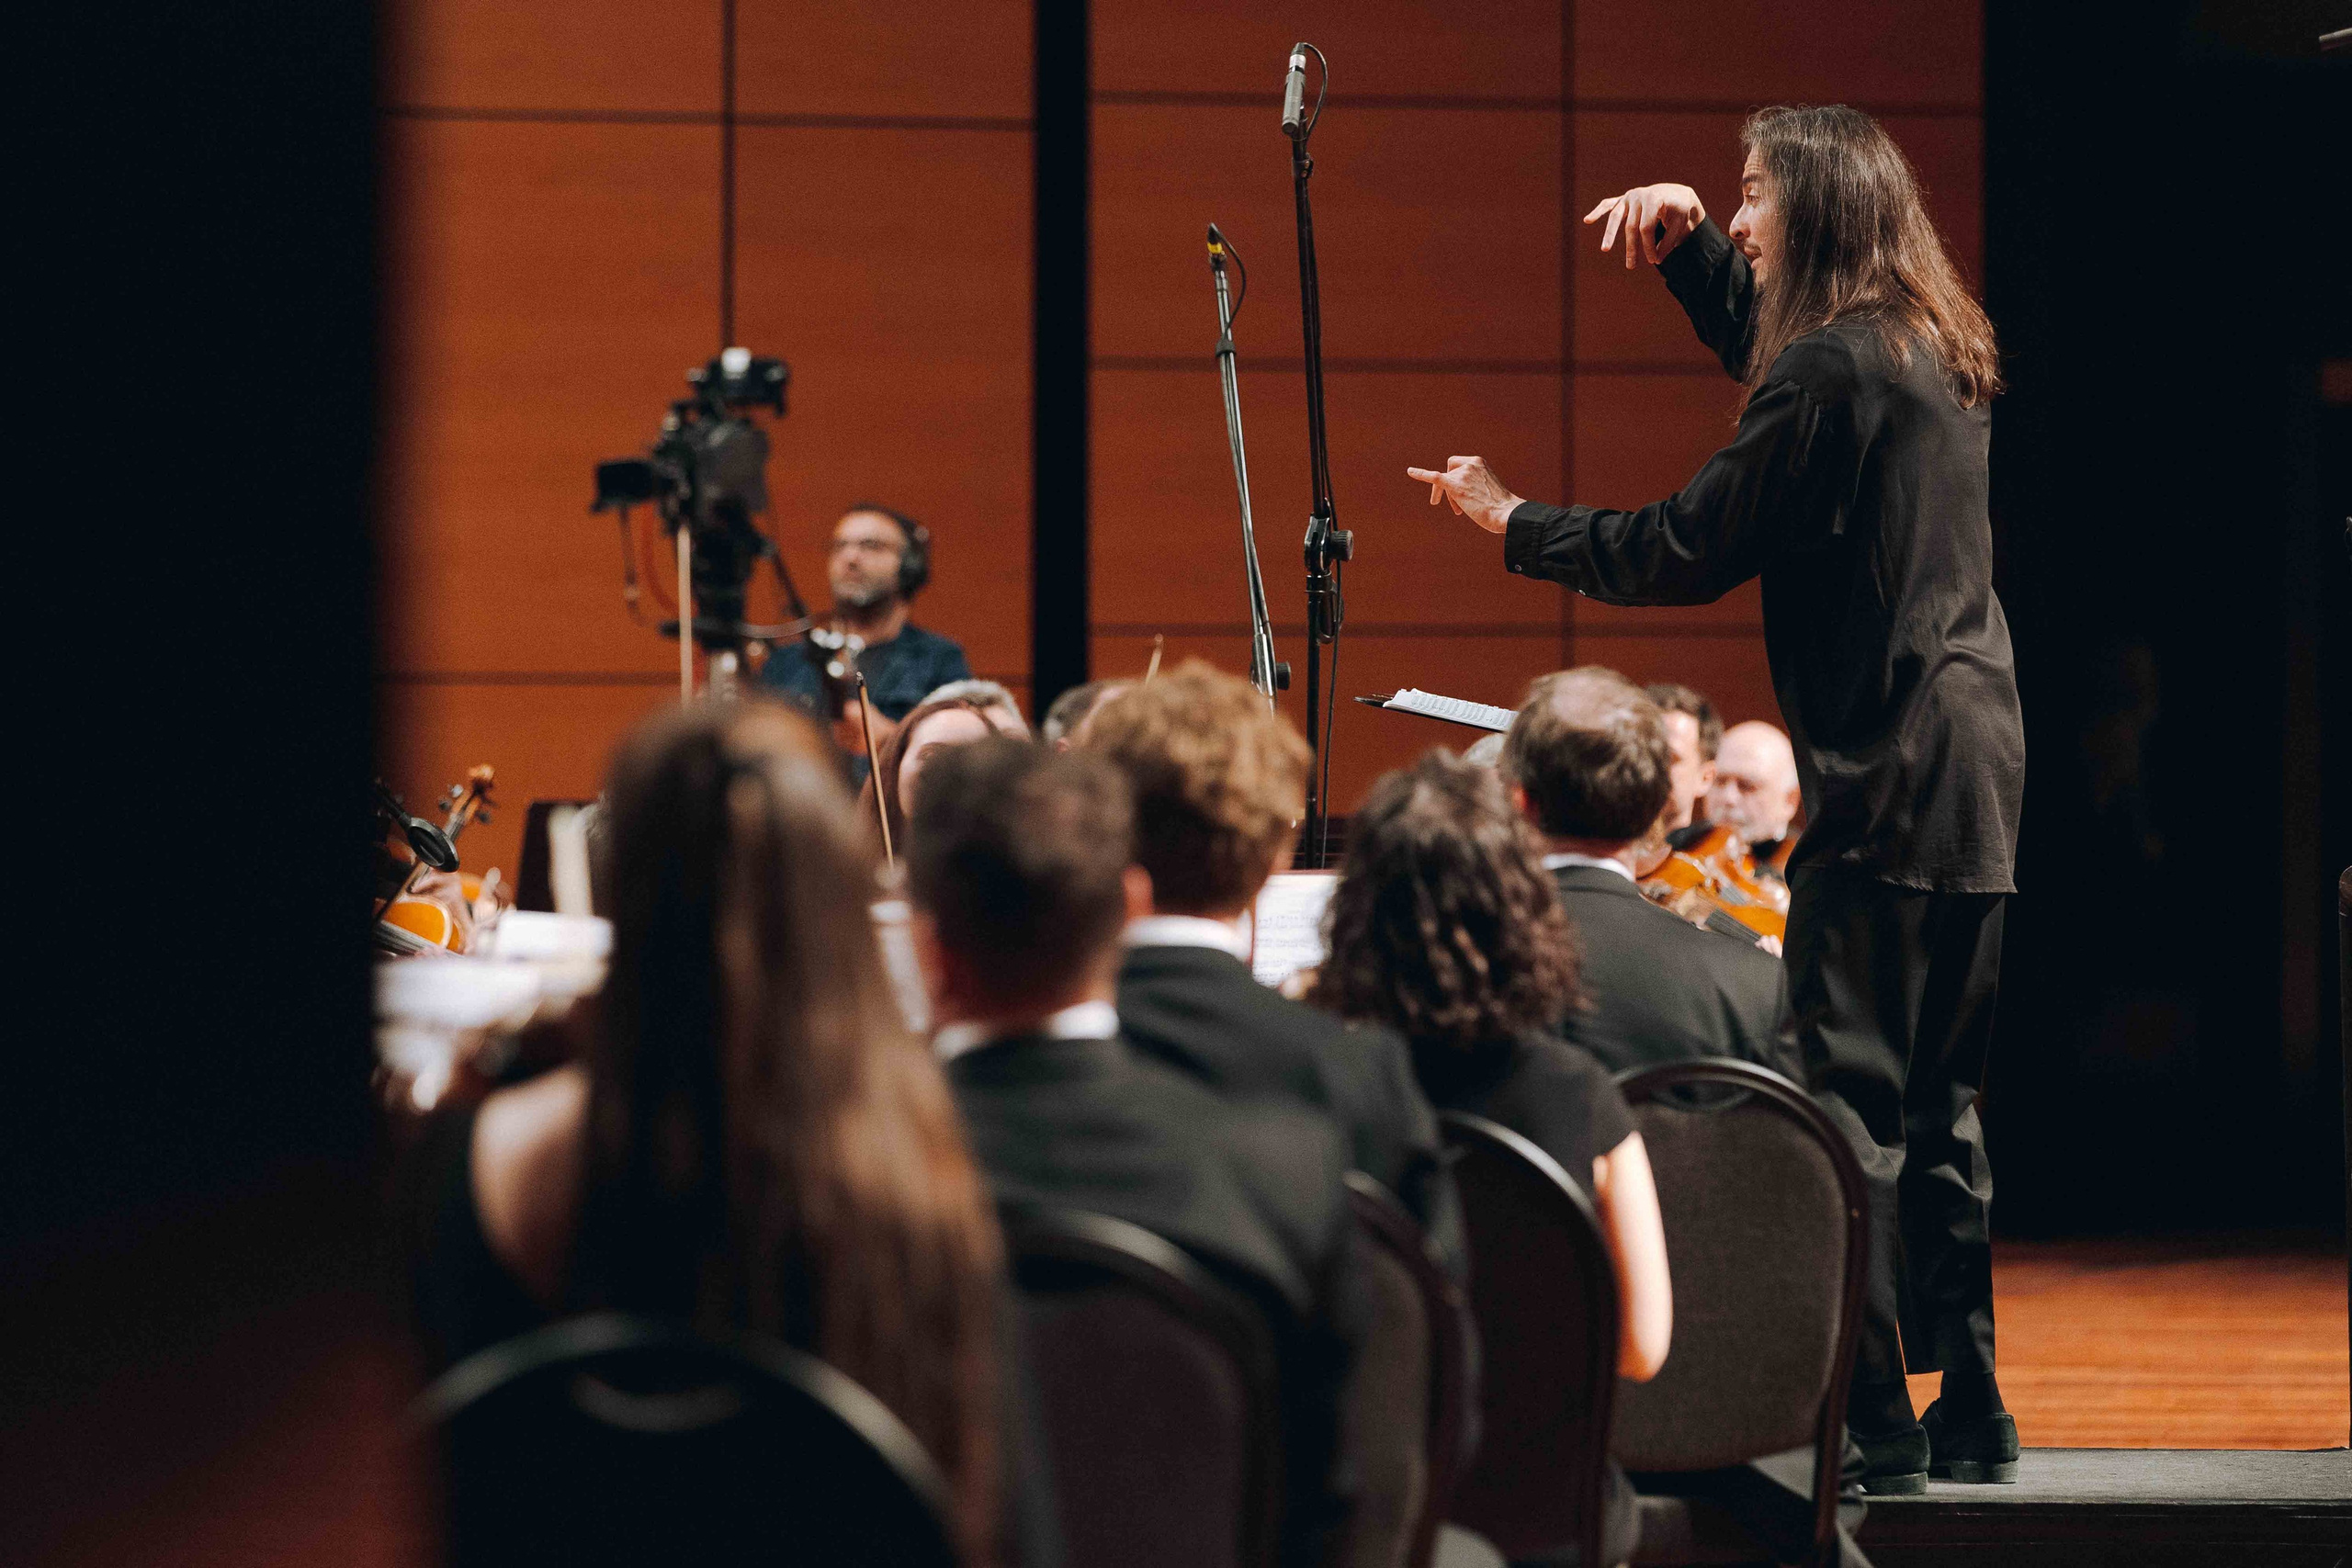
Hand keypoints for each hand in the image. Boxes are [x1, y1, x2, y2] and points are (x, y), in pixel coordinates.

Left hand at [1405, 456, 1523, 534]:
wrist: (1506, 514)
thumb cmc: (1500, 507)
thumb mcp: (1487, 488)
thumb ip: (1474, 485)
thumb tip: (1465, 494)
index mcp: (1478, 462)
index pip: (1457, 465)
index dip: (1455, 478)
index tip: (1458, 494)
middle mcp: (1469, 464)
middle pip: (1449, 472)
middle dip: (1448, 487)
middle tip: (1455, 507)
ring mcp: (1462, 474)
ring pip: (1444, 482)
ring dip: (1449, 497)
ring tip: (1459, 510)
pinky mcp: (1455, 486)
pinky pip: (1434, 478)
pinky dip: (1420, 474)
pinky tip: (1410, 472)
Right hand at [1583, 183, 1704, 268]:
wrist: (1676, 192)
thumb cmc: (1679, 209)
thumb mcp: (1680, 224)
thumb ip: (1669, 241)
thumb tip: (1657, 259)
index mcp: (1654, 199)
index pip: (1646, 227)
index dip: (1648, 246)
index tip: (1653, 260)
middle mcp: (1639, 195)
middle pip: (1631, 226)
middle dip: (1631, 247)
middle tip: (1631, 266)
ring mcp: (1629, 196)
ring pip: (1616, 217)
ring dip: (1610, 234)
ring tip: (1605, 249)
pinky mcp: (1623, 199)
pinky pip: (1608, 205)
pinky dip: (1598, 212)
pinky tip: (1587, 220)